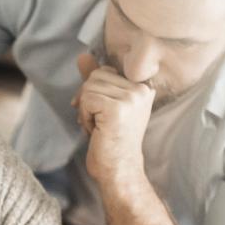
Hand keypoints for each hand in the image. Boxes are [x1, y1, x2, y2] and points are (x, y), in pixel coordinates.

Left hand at [71, 53, 153, 184]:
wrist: (119, 169)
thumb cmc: (110, 140)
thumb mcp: (103, 105)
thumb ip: (95, 80)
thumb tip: (82, 56)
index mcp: (143, 88)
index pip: (105, 71)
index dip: (93, 89)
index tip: (96, 111)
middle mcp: (141, 90)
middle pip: (95, 76)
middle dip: (87, 99)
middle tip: (96, 122)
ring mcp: (131, 98)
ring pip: (89, 87)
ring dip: (85, 109)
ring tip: (97, 127)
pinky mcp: (117, 108)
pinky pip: (87, 99)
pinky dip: (84, 116)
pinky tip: (95, 130)